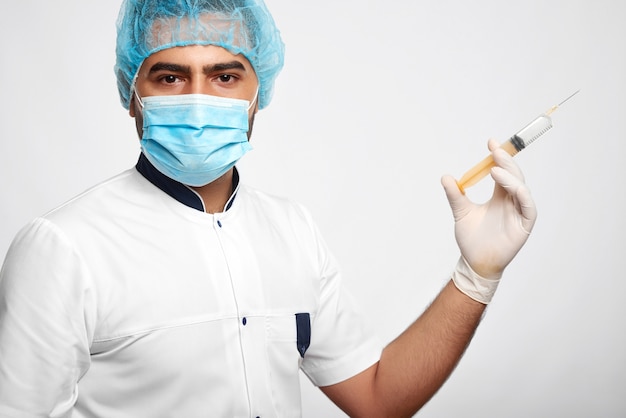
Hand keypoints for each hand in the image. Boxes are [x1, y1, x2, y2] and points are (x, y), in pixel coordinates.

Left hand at [441, 139, 536, 278]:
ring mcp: (519, 212)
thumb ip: (455, 195)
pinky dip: (521, 193)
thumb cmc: (471, 239)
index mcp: (499, 197)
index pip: (502, 172)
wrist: (474, 262)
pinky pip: (528, 206)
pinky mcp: (525, 224)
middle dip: (506, 161)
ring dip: (510, 176)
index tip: (490, 143)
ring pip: (521, 188)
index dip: (498, 157)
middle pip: (513, 176)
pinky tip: (508, 185)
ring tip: (495, 169)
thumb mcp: (461, 212)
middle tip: (495, 150)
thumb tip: (445, 177)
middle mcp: (511, 202)